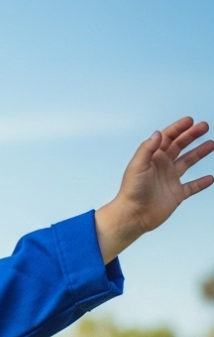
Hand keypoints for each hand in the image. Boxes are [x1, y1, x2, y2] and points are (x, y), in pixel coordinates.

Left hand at [94, 117, 213, 263]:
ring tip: (211, 144)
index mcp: (152, 159)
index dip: (178, 129)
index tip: (190, 120)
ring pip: (187, 162)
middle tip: (204, 126)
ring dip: (199, 153)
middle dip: (191, 136)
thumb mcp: (137, 166)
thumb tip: (158, 133)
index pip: (167, 139)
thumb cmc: (131, 192)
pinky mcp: (176, 194)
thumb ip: (147, 149)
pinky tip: (210, 178)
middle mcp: (162, 167)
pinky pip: (192, 187)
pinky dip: (201, 183)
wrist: (133, 215)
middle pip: (179, 147)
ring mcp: (170, 180)